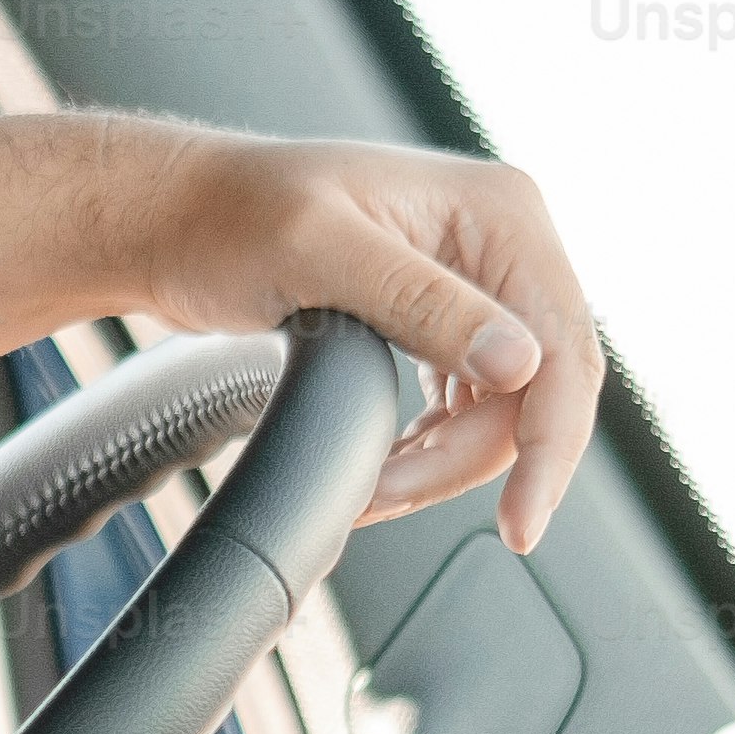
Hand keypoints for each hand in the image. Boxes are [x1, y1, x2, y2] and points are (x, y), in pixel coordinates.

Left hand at [0, 112, 602, 551]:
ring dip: (440, 461)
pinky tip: (385, 466)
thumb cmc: (229, 214)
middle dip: (469, 459)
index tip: (521, 522)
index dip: (549, 444)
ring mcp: (471, 282)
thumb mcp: (320, 253)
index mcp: (498, 212)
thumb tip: (522, 363)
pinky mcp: (437, 319)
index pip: (563, 346)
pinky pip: (463, 403)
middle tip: (389, 498)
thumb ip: (423, 303)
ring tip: (368, 487)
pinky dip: (428, 446)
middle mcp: (498, 243)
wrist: (171, 218)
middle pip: (538, 388)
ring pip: (499, 408)